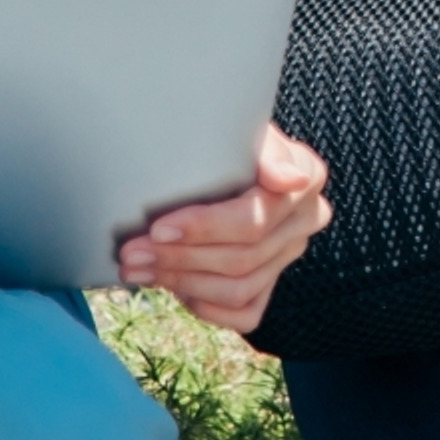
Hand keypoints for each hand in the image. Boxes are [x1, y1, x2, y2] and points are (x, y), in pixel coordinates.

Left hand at [118, 125, 332, 331]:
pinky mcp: (273, 280)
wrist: (223, 149)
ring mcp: (290, 253)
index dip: (205, 229)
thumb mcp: (239, 127)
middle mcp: (306, 218)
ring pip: (240, 288)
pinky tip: (175, 290)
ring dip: (182, 282)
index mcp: (307, 176)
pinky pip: (246, 312)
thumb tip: (290, 179)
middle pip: (242, 257)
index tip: (158, 227)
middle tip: (132, 252)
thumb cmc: (225, 135)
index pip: (255, 218)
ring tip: (138, 269)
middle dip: (179, 258)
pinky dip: (207, 307)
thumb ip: (267, 150)